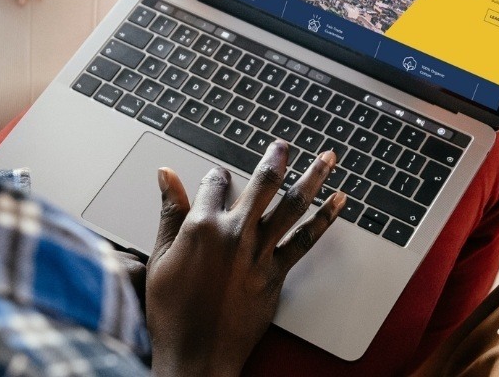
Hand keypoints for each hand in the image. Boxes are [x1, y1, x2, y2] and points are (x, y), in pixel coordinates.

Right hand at [145, 142, 344, 376]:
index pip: (214, 184)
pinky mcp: (275, 273)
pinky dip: (324, 219)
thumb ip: (169, 212)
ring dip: (313, 177)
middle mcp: (234, 233)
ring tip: (328, 158)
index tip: (218, 176)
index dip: (216, 178)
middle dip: (275, 159)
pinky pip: (305, 240)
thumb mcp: (160, 256)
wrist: (195, 354)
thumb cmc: (171, 311)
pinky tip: (338, 202)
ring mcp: (258, 253)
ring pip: (292, 205)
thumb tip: (166, 174)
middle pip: (261, 184)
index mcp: (200, 226)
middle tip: (284, 144)